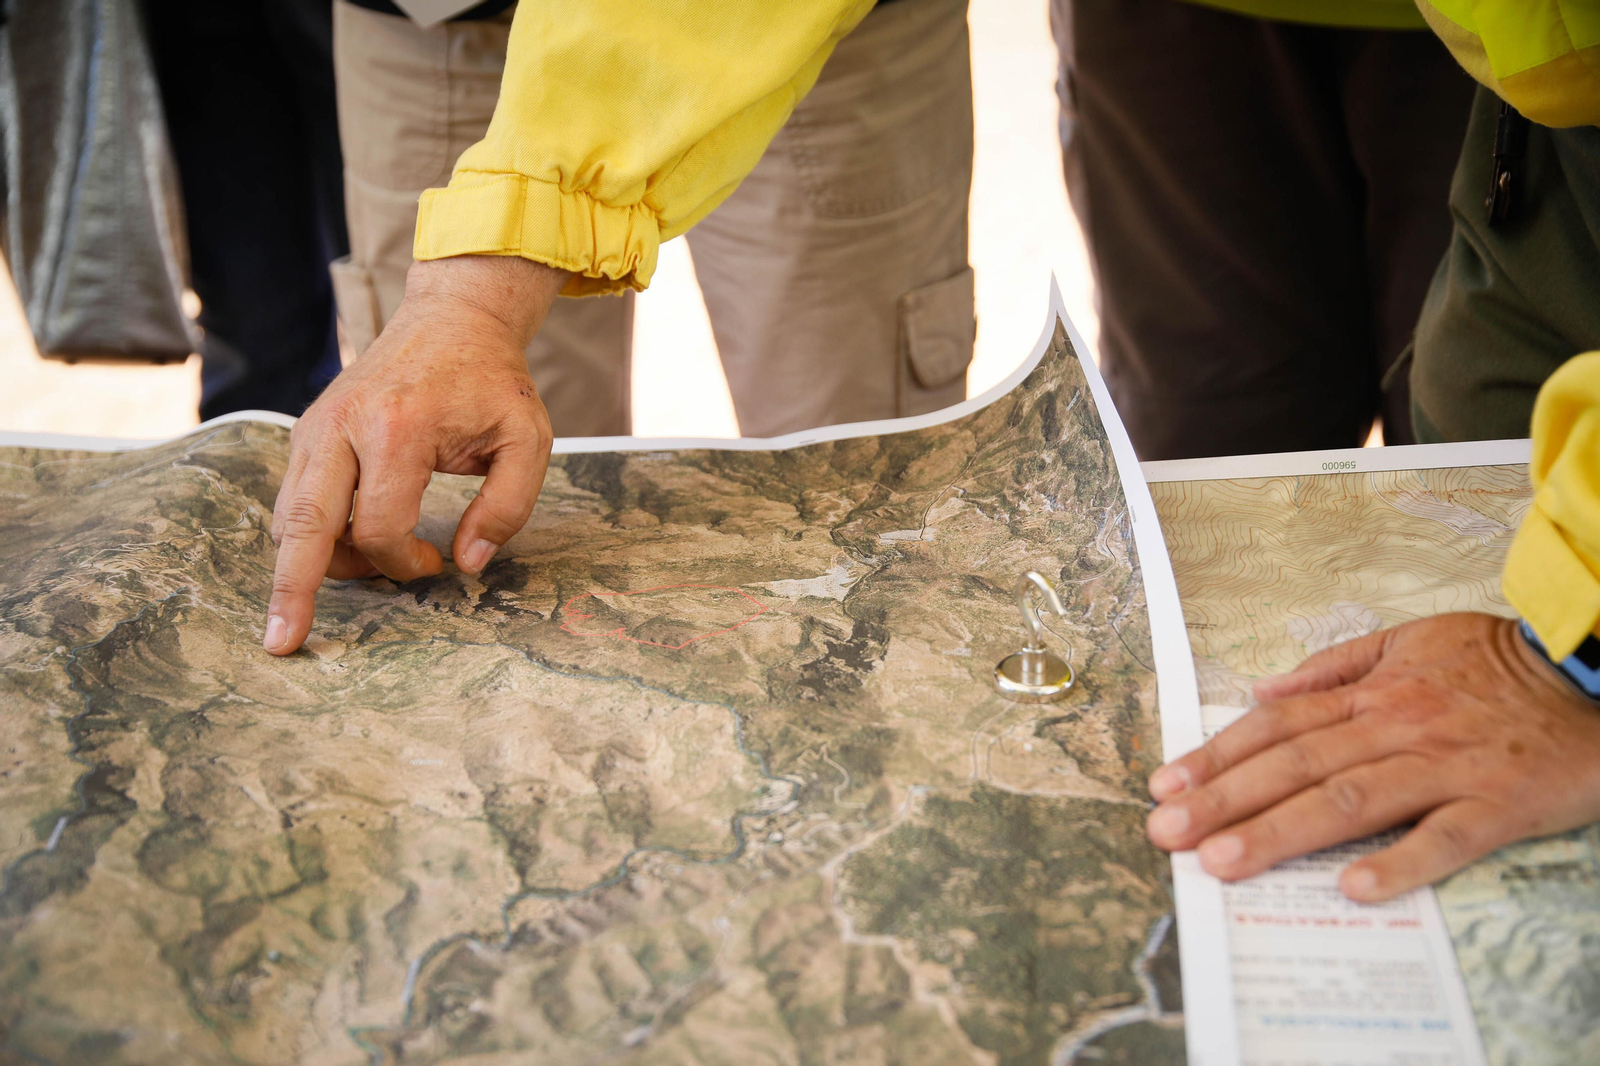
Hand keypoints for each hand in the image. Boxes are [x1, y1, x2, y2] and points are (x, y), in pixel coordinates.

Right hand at [264, 255, 568, 655]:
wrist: (452, 320)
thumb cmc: (492, 383)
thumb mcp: (527, 441)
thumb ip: (507, 508)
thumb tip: (467, 565)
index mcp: (397, 428)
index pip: (381, 526)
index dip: (405, 564)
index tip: (433, 565)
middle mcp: (341, 427)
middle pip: (302, 526)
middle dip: (291, 591)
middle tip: (280, 644)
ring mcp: (315, 428)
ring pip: (290, 518)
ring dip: (316, 562)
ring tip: (364, 572)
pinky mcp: (306, 433)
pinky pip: (293, 500)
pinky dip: (312, 534)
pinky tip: (350, 546)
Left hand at [1145, 613, 1599, 900]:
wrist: (1590, 671)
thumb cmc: (1497, 662)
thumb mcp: (1409, 640)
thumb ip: (1334, 667)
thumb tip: (1262, 688)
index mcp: (1372, 694)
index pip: (1276, 726)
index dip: (1217, 755)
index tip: (1165, 785)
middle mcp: (1396, 727)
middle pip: (1295, 765)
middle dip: (1224, 800)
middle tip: (1167, 833)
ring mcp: (1445, 766)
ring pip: (1349, 800)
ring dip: (1280, 831)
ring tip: (1224, 861)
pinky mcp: (1499, 803)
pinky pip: (1445, 837)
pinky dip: (1401, 861)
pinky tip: (1352, 887)